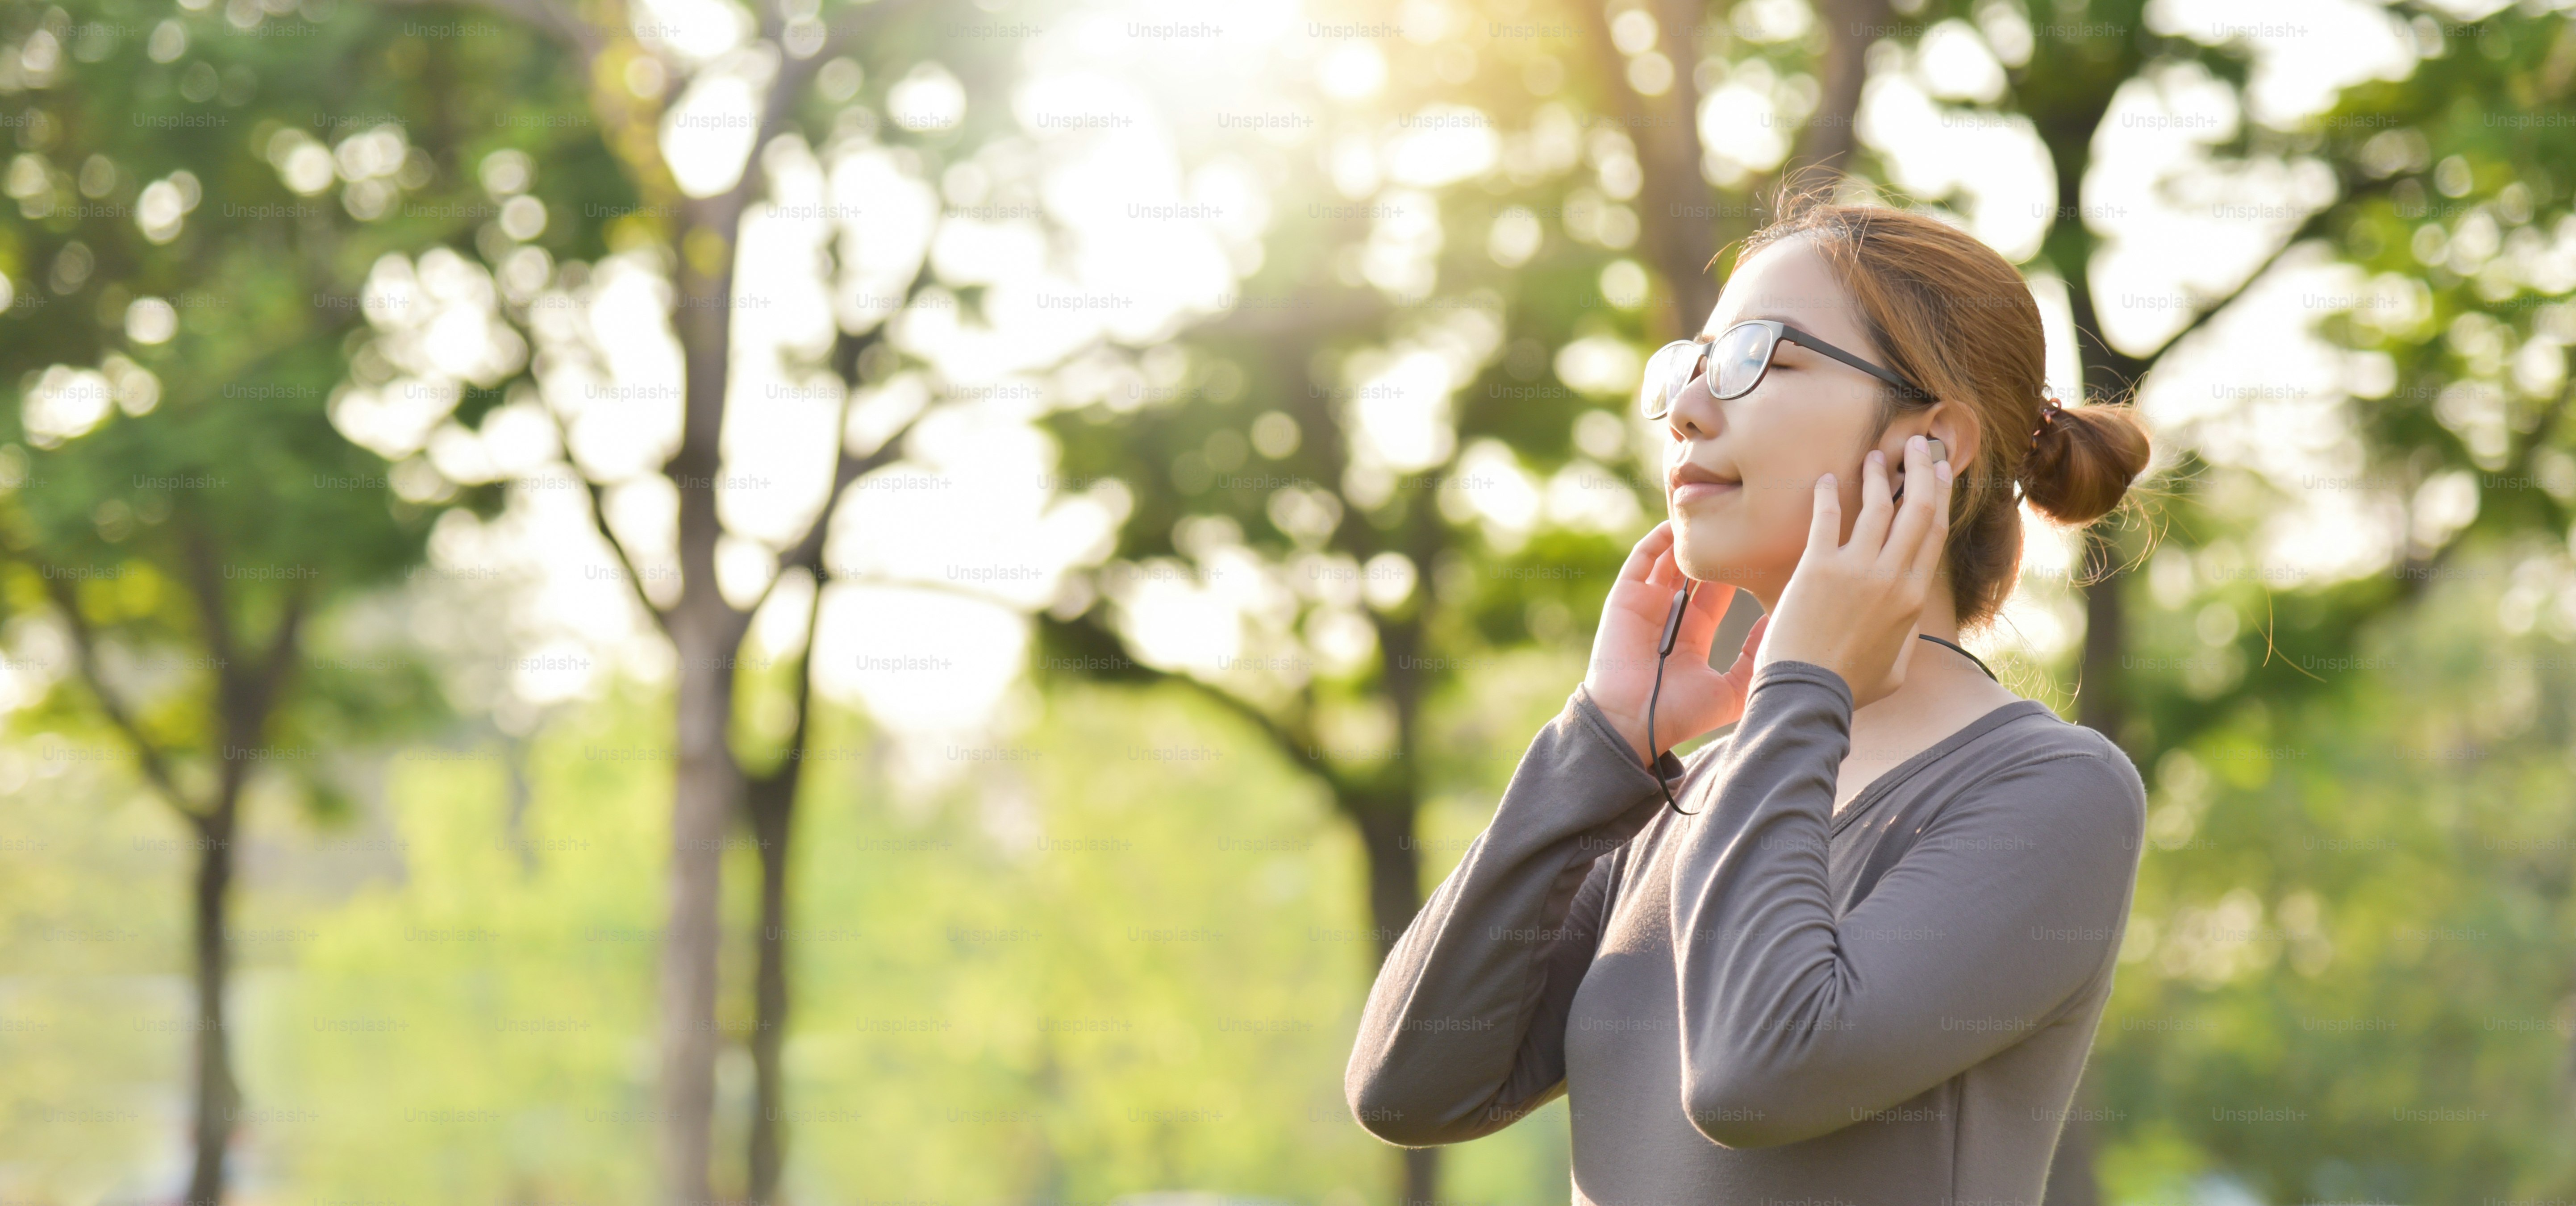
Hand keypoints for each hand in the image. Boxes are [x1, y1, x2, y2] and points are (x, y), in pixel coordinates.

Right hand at [1584, 521, 1771, 764]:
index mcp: (1693, 635)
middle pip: (1693, 572)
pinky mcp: (1626, 598)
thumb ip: (1754, 658)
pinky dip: (1657, 540)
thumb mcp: (1731, 690)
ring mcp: (1646, 605)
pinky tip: (1677, 524)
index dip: (1735, 572)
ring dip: (1686, 539)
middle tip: (1742, 523)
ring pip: (1667, 560)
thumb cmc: (1682, 713)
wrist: (1635, 723)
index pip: (1716, 593)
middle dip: (1713, 550)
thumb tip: (1780, 624)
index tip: (1761, 551)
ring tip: (1712, 513)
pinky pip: (1642, 560)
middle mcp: (1669, 616)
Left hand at [1754, 434, 1952, 712]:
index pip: (1933, 533)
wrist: (1808, 695)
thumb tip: (1908, 617)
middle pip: (1917, 509)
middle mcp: (1891, 577)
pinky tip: (1827, 480)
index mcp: (1912, 597)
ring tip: (1875, 456)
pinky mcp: (1817, 568)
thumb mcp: (1896, 666)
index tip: (1938, 471)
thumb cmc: (1849, 687)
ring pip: (1878, 507)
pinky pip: (1828, 519)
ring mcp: (1855, 570)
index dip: (1939, 495)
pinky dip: (1829, 495)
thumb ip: (1907, 635)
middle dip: (1921, 470)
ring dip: (1879, 475)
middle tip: (1915, 444)